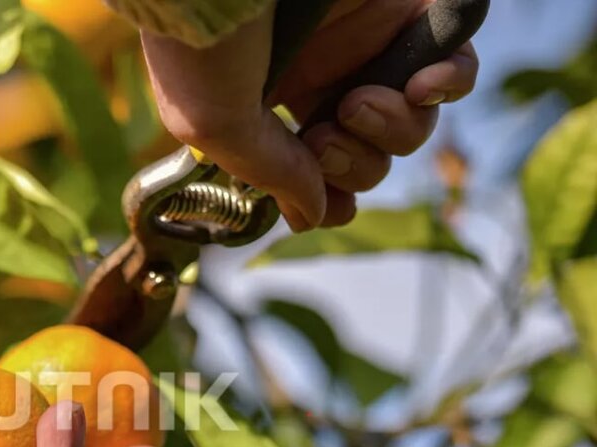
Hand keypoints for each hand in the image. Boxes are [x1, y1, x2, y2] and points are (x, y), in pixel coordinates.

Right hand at [142, 0, 479, 230]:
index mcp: (269, 106)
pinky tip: (421, 86)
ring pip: (411, 123)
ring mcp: (366, 45)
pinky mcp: (407, 13)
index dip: (328, 198)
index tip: (324, 208)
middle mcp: (320, 76)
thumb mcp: (217, 125)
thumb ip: (271, 174)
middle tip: (323, 140)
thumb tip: (313, 215)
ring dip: (393, 133)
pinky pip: (456, 65)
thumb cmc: (202, 41)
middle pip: (369, 158)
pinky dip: (450, 86)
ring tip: (357, 105)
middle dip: (353, 167)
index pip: (316, 170)